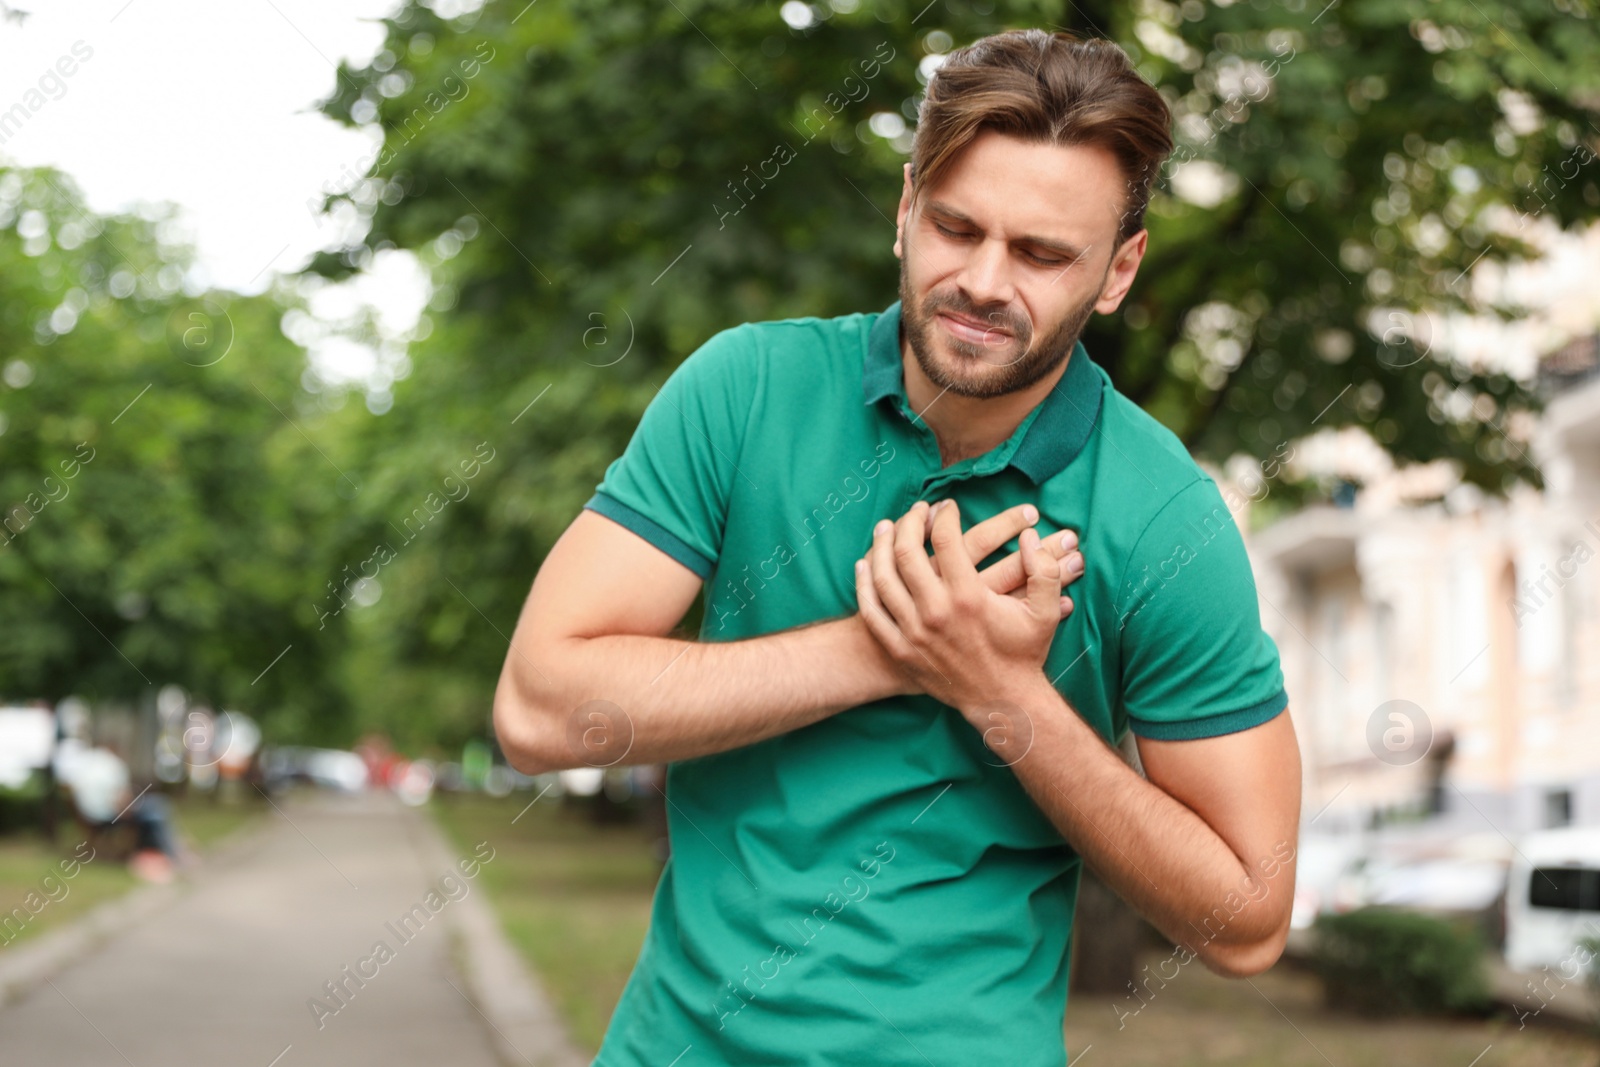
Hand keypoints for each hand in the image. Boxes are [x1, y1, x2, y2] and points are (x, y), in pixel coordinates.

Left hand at [854, 498, 1066, 712]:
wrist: (1002, 701)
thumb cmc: (1024, 653)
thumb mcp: (1045, 612)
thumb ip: (1044, 570)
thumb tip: (1030, 536)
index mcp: (969, 598)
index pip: (945, 540)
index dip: (944, 515)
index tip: (947, 507)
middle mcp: (936, 612)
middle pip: (906, 552)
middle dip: (909, 522)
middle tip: (916, 510)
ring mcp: (913, 633)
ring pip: (882, 577)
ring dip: (881, 546)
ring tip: (886, 527)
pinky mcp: (901, 649)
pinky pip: (871, 610)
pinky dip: (864, 584)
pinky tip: (865, 565)